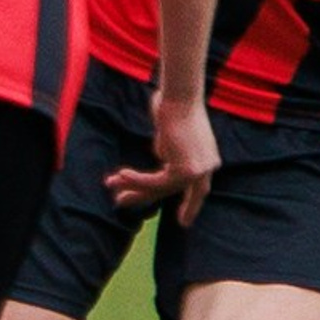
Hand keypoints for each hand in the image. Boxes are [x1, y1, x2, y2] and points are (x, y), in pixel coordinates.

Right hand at [106, 93, 218, 224]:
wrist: (180, 97)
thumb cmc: (175, 107)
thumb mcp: (171, 137)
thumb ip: (169, 154)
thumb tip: (161, 162)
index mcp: (209, 160)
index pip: (198, 190)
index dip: (190, 206)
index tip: (183, 221)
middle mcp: (207, 168)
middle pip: (172, 190)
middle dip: (144, 196)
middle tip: (122, 202)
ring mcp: (198, 171)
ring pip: (160, 187)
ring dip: (133, 186)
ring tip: (111, 183)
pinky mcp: (185, 171)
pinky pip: (155, 181)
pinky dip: (136, 179)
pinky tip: (121, 175)